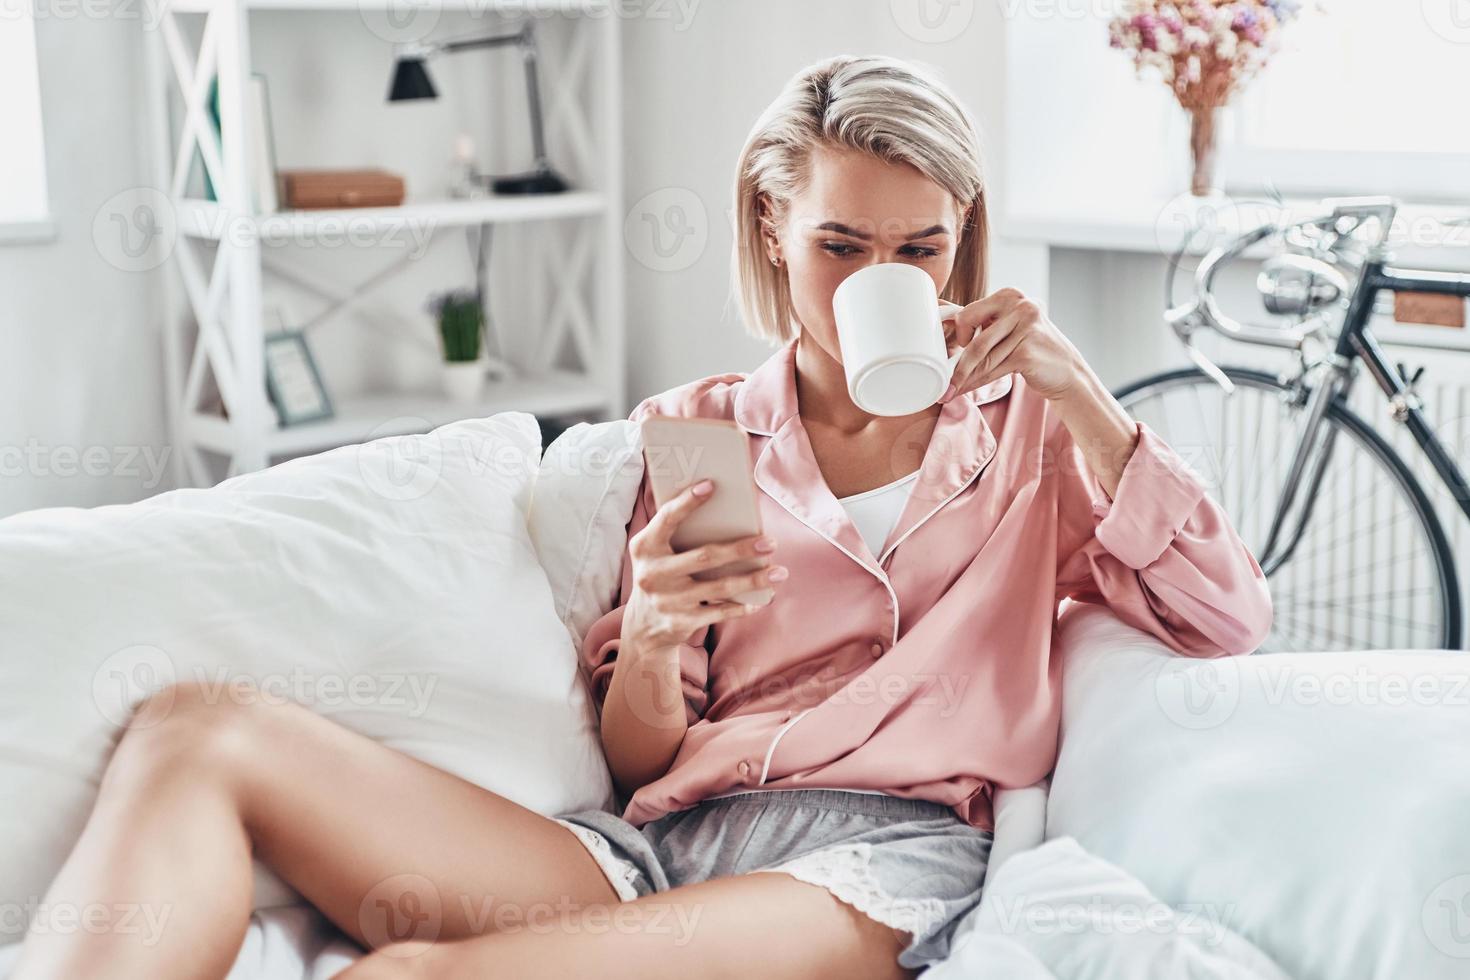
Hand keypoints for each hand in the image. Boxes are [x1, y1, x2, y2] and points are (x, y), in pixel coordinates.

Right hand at [621, 479, 785, 653]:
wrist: (644, 626)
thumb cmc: (661, 574)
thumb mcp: (657, 553)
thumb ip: (678, 534)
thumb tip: (727, 513)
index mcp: (645, 547)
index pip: (666, 519)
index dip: (687, 502)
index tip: (711, 485)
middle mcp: (653, 574)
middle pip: (705, 557)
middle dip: (741, 549)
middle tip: (770, 542)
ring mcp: (668, 601)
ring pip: (720, 587)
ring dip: (754, 579)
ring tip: (779, 571)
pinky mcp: (682, 622)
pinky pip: (721, 612)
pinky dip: (744, 605)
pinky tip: (763, 597)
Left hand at [940, 287, 1087, 401]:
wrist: (1068, 371)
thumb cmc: (1032, 349)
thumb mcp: (1011, 327)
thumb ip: (986, 325)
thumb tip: (948, 337)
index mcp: (1010, 296)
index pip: (969, 313)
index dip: (959, 334)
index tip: (957, 349)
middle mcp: (1019, 307)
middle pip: (975, 338)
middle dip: (957, 363)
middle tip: (945, 380)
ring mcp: (1026, 329)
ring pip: (982, 358)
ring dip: (963, 378)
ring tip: (950, 390)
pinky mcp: (1027, 352)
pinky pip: (992, 371)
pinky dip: (975, 383)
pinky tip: (965, 391)